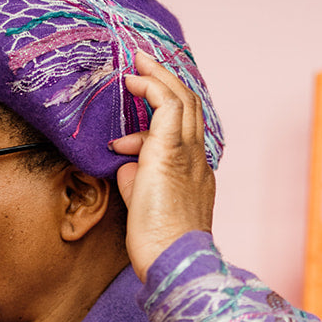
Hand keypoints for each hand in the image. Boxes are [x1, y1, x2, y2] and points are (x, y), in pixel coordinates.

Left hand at [109, 51, 215, 281]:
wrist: (172, 259)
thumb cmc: (158, 243)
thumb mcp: (144, 203)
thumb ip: (136, 179)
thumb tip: (123, 161)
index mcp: (196, 171)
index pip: (187, 128)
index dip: (167, 108)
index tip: (143, 99)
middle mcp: (197, 157)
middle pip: (190, 105)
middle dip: (166, 80)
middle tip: (144, 62)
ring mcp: (188, 153)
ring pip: (182, 99)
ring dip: (158, 76)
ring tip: (137, 62)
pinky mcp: (170, 152)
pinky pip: (167, 106)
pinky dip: (150, 88)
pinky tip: (132, 82)